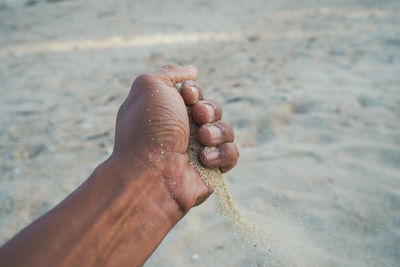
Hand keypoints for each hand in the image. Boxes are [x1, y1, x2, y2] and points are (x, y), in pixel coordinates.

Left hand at [111, 65, 238, 211]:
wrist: (151, 174)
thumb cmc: (148, 130)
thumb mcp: (150, 86)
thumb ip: (170, 72)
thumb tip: (192, 71)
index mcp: (166, 112)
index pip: (193, 93)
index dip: (194, 91)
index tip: (187, 96)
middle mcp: (181, 130)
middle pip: (212, 109)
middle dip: (209, 109)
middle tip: (198, 117)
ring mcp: (197, 150)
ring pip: (225, 129)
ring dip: (216, 131)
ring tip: (202, 139)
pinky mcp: (212, 169)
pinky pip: (232, 153)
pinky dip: (222, 154)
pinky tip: (205, 160)